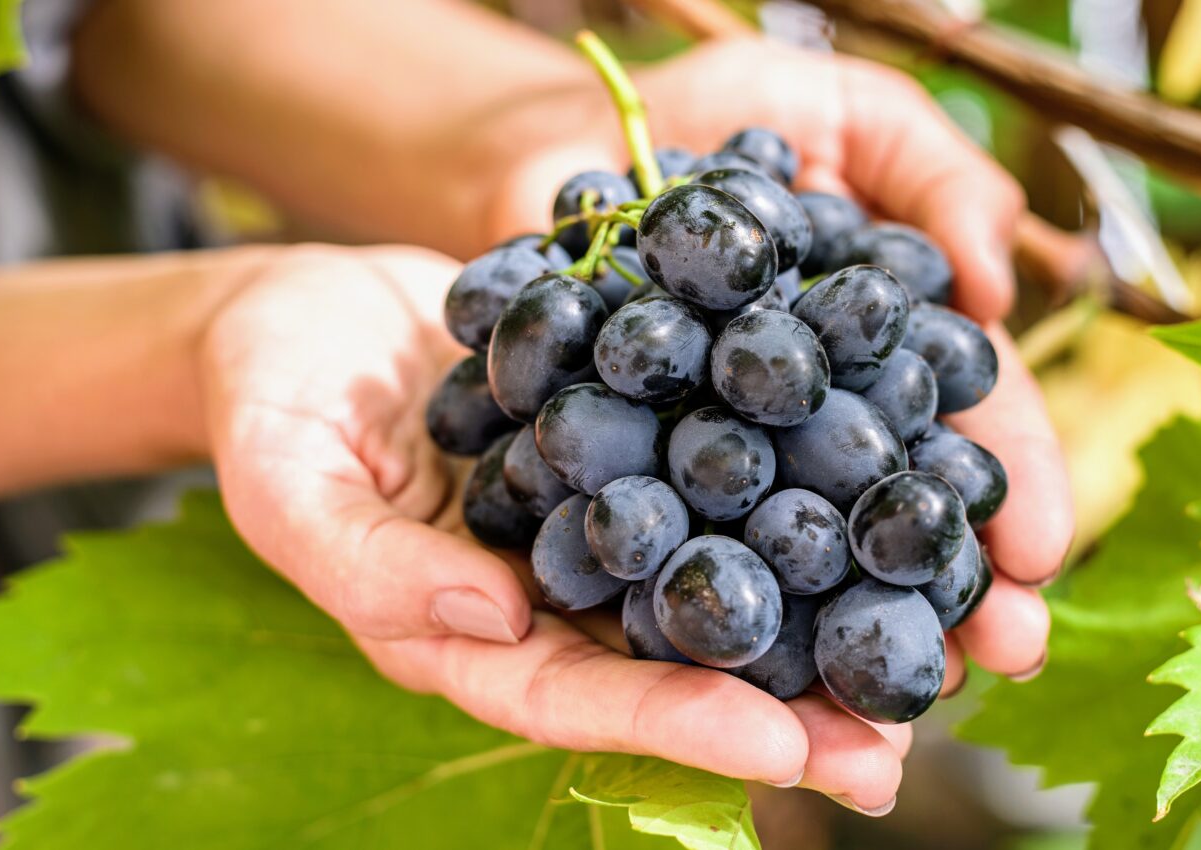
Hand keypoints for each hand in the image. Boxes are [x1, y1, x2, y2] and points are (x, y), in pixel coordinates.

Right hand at [201, 244, 909, 812]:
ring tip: (933, 642)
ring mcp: (595, 509)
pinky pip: (716, 464)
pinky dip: (796, 480)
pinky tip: (880, 482)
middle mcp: (548, 587)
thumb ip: (367, 564)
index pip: (575, 697)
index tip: (781, 747)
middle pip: (671, 660)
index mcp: (467, 627)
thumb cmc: (268, 398)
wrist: (304, 304)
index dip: (674, 724)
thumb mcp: (284, 481)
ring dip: (820, 608)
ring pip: (716, 573)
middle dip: (783, 707)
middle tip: (896, 748)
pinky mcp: (627, 433)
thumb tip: (488, 618)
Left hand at [477, 38, 1070, 687]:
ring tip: (870, 693)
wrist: (559, 133)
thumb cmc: (714, 111)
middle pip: (875, 510)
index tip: (1038, 549)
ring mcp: (705, 455)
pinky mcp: (610, 469)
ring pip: (777, 549)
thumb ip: (931, 178)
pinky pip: (651, 531)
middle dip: (933, 582)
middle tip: (994, 655)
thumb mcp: (845, 111)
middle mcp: (797, 426)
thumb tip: (996, 282)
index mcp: (874, 356)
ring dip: (829, 619)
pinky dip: (684, 579)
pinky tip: (718, 639)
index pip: (954, 428)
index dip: (1003, 482)